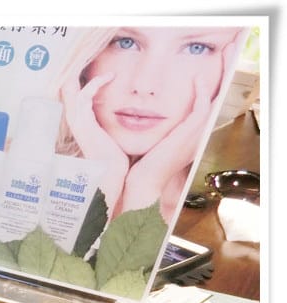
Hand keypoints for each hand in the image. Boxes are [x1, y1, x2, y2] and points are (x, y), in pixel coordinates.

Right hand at [61, 73, 128, 216]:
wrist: (112, 174)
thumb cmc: (114, 159)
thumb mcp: (109, 136)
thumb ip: (108, 124)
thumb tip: (117, 117)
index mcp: (79, 123)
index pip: (72, 96)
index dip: (78, 81)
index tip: (94, 69)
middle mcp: (74, 121)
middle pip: (65, 89)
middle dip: (73, 72)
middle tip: (85, 57)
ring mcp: (77, 121)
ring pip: (70, 89)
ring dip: (83, 72)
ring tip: (94, 60)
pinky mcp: (84, 122)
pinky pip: (85, 95)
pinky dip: (97, 82)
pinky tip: (110, 76)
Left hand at [120, 31, 244, 219]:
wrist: (143, 182)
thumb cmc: (145, 165)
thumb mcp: (158, 142)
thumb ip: (162, 129)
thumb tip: (150, 117)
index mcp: (194, 134)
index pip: (208, 102)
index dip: (213, 83)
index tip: (212, 65)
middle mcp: (200, 133)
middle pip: (218, 96)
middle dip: (224, 72)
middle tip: (230, 50)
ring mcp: (196, 134)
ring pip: (215, 98)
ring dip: (219, 74)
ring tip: (224, 54)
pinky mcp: (189, 134)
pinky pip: (201, 107)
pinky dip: (201, 91)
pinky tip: (198, 77)